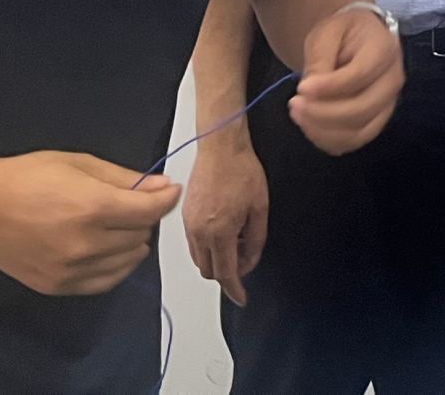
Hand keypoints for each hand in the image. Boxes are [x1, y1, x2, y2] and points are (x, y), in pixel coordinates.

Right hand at [0, 150, 181, 296]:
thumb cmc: (28, 177)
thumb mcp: (79, 163)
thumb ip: (124, 178)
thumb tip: (161, 187)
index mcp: (92, 208)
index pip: (149, 212)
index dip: (165, 199)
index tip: (169, 191)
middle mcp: (85, 244)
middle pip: (140, 236)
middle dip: (144, 217)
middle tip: (134, 203)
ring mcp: (71, 270)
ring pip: (127, 262)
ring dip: (132, 242)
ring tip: (118, 225)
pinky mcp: (58, 287)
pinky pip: (104, 282)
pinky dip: (115, 266)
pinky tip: (108, 249)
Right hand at [181, 133, 268, 304]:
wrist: (220, 146)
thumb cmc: (242, 170)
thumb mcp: (260, 207)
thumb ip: (256, 239)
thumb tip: (250, 260)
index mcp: (219, 232)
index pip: (225, 274)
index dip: (234, 290)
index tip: (241, 298)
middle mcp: (199, 232)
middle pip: (209, 271)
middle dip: (227, 273)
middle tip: (246, 256)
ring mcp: (188, 224)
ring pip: (199, 259)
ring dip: (216, 260)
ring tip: (236, 238)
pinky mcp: (184, 216)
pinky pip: (193, 244)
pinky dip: (207, 247)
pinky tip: (222, 230)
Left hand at [290, 4, 402, 154]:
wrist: (357, 41)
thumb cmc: (343, 33)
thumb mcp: (327, 33)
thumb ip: (320, 58)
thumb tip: (309, 90)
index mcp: (384, 49)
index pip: (360, 74)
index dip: (330, 86)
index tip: (301, 88)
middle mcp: (392, 80)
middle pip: (362, 109)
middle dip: (323, 113)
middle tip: (294, 104)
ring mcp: (387, 105)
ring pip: (359, 132)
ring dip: (323, 130)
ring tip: (297, 113)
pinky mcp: (376, 123)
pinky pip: (353, 142)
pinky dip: (328, 140)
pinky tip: (309, 125)